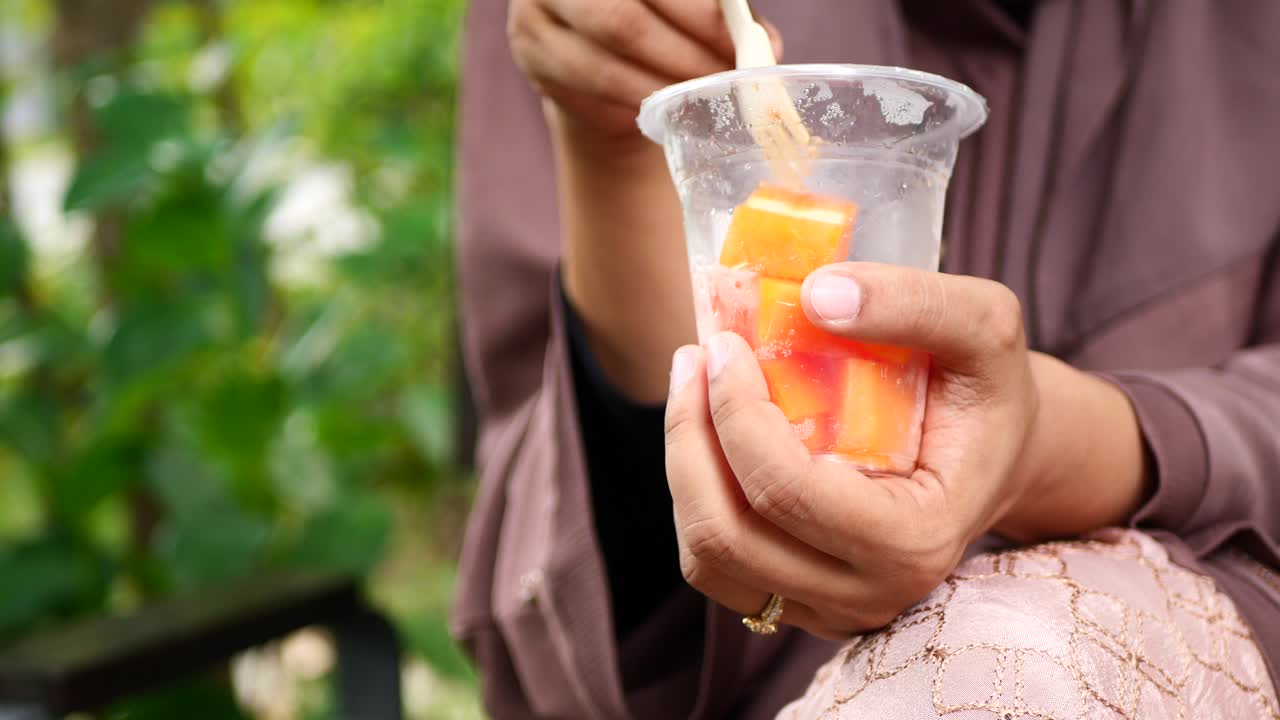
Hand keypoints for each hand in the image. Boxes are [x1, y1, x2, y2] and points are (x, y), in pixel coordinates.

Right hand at [508, 0, 779, 136]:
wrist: (595, 44)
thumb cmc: (656, 11)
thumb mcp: (685, 2)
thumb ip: (721, 14)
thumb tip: (766, 46)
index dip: (700, 14)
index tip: (742, 43)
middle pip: (625, 19)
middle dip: (684, 56)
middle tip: (724, 82)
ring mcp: (537, 11)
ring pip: (606, 61)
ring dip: (663, 88)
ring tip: (701, 100)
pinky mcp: (533, 54)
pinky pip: (589, 89)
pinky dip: (635, 102)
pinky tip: (664, 109)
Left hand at [662, 263, 1149, 636]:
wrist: (992, 452)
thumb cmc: (983, 389)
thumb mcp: (983, 323)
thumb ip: (915, 301)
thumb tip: (815, 295)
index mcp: (916, 541)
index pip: (787, 492)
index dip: (736, 414)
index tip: (722, 345)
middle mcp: (870, 594)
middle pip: (729, 536)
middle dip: (691, 437)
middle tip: (694, 358)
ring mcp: (827, 610)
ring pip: (707, 556)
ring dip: (684, 463)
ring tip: (693, 387)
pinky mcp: (795, 602)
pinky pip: (711, 563)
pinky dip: (693, 494)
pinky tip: (709, 432)